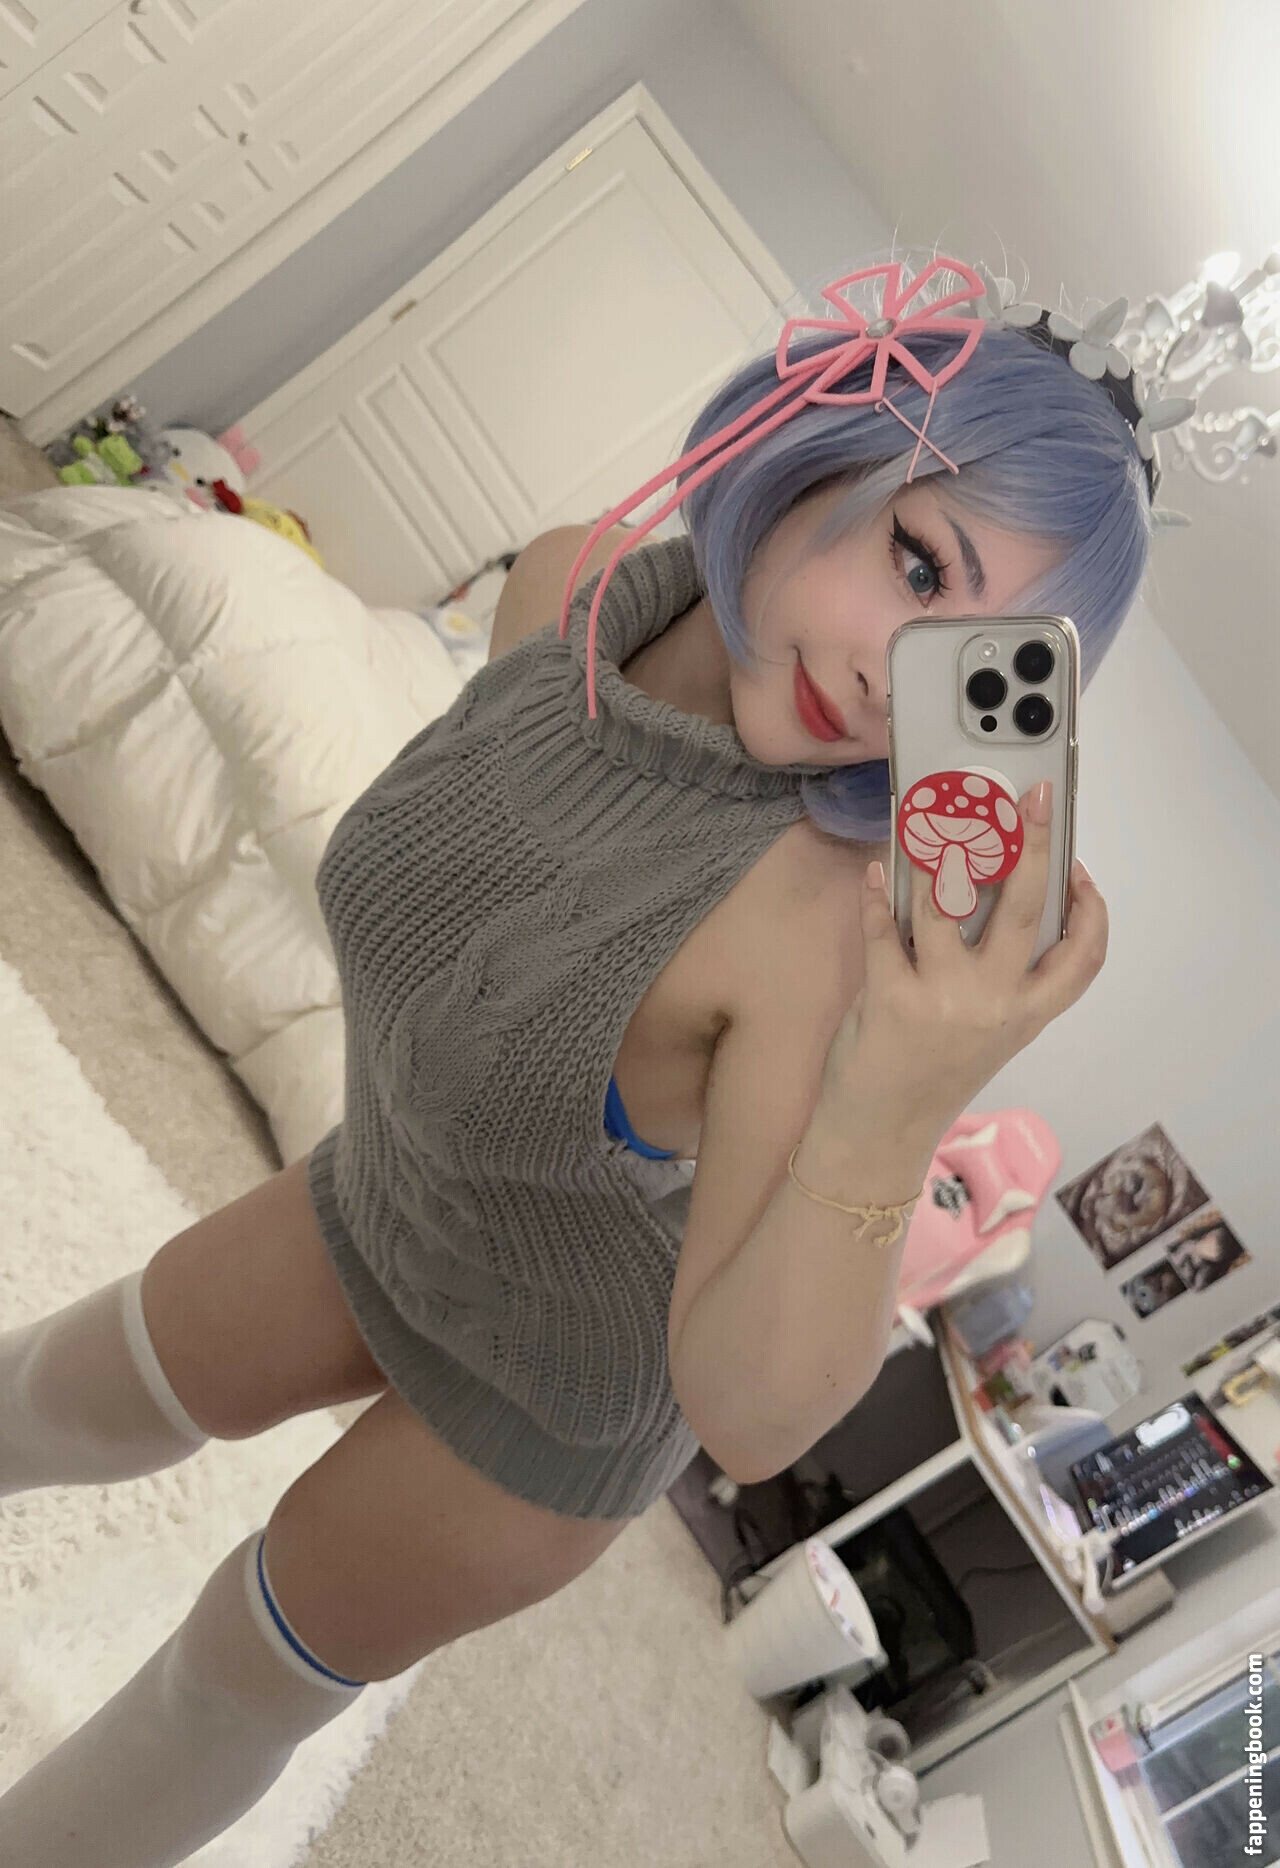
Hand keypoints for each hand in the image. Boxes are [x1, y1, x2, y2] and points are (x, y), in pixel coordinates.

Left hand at [820, 782, 1108, 1147]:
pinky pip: (884, 927)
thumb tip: (991, 895)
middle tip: (1028, 798)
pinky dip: (877, 893)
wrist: (879, 1132)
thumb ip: (999, 978)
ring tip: (936, 821)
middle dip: (1033, 842)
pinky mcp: (892, 996)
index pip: (1084, 956)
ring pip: (949, 903)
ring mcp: (945, 999)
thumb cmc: (932, 1075)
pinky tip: (877, 874)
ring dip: (941, 853)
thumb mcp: (987, 1034)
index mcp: (1026, 1014)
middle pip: (1027, 906)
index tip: (1080, 871)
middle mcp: (995, 1004)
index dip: (1090, 908)